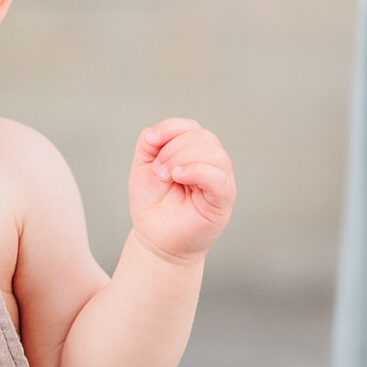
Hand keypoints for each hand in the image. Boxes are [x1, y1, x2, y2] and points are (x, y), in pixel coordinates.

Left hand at [129, 120, 235, 262]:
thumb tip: (155, 131)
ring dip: (184, 158)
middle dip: (175, 148)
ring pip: (214, 153)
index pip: (191, 127)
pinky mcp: (224, 199)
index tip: (152, 141)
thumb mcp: (143, 168)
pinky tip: (179, 177)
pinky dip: (198, 171)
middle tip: (158, 170)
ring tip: (167, 176)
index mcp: (193, 152)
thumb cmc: (152, 205)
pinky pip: (219, 177)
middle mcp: (210, 163)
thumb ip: (148, 145)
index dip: (171, 128)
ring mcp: (220, 181)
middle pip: (203, 137)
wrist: (155, 239)